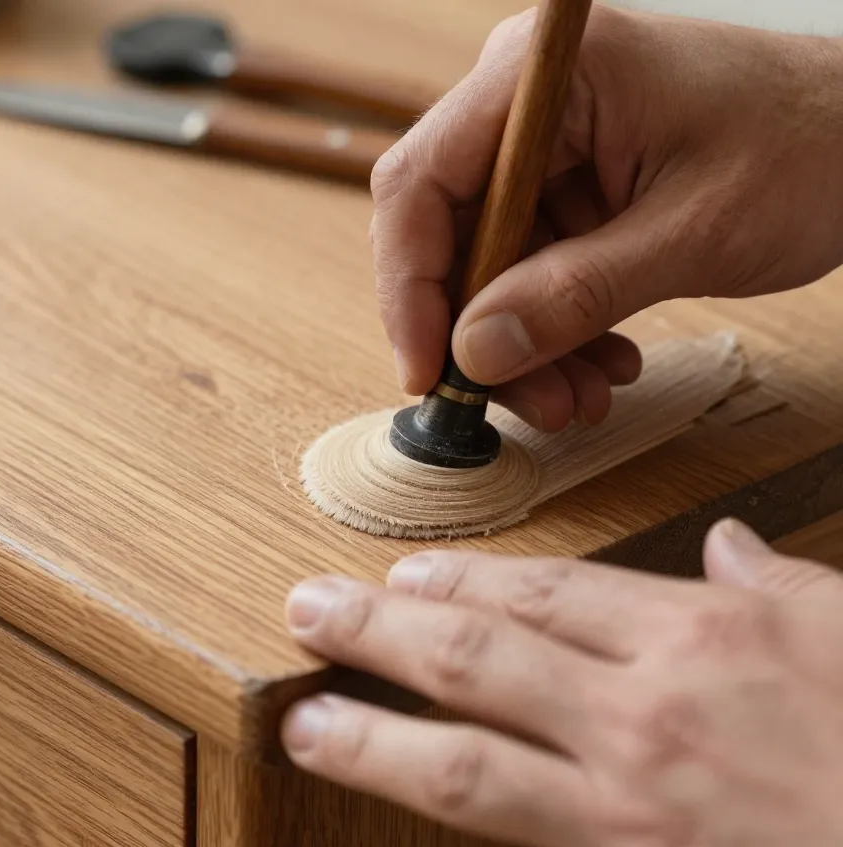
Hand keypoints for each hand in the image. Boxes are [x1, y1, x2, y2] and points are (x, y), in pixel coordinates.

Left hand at [280, 518, 842, 846]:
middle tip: (305, 611)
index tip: (399, 568)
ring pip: (471, 774)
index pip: (545, 592)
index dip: (458, 577)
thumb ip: (784, 587)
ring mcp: (638, 831)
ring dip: (374, 747)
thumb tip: (729, 546)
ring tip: (305, 728)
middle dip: (378, 631)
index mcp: (701, 644)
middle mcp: (647, 726)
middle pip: (478, 660)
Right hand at [373, 7, 842, 430]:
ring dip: (522, 345)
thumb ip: (574, 295)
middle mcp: (527, 102)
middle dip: (477, 331)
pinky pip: (528, 269)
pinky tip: (601, 362)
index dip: (411, 287)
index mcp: (547, 75)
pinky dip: (555, 328)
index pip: (422, 182)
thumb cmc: (813, 147)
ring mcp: (546, 145)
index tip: (429, 371)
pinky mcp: (568, 183)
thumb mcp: (692, 233)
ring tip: (579, 398)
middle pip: (445, 231)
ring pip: (485, 265)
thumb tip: (473, 355)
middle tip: (525, 404)